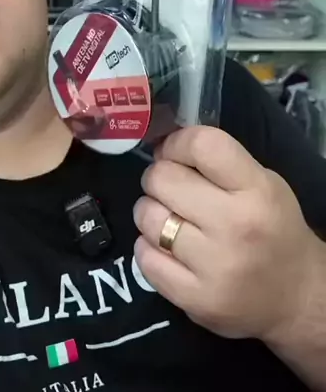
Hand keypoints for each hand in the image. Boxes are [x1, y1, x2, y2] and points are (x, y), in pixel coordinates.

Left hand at [133, 125, 320, 341]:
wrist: (296, 297)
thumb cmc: (274, 229)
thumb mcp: (264, 183)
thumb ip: (218, 163)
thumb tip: (162, 149)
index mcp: (256, 191)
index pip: (202, 145)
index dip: (177, 143)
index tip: (172, 152)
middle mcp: (234, 226)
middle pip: (164, 179)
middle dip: (159, 177)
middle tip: (168, 187)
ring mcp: (213, 266)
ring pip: (148, 217)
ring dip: (150, 211)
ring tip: (167, 217)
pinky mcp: (195, 300)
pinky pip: (145, 259)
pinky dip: (148, 248)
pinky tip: (166, 247)